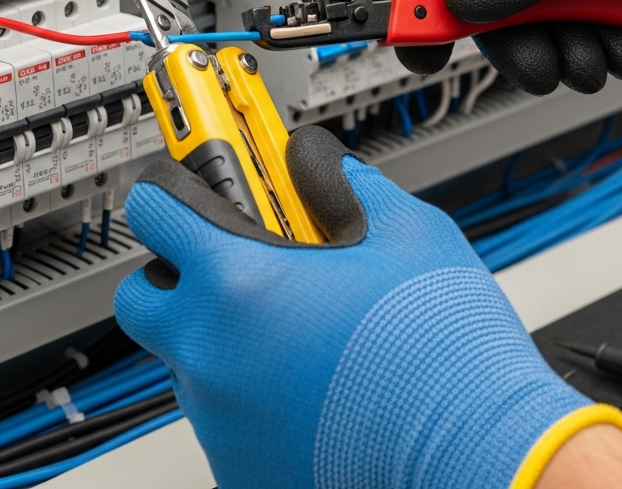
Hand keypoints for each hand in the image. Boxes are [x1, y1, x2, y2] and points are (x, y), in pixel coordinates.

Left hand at [114, 127, 621, 487]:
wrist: (476, 452)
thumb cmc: (445, 353)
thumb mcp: (408, 232)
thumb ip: (345, 184)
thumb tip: (320, 164)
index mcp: (239, 283)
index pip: (154, 212)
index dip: (173, 191)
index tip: (190, 190)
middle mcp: (210, 353)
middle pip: (144, 297)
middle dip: (179, 275)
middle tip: (238, 268)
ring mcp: (219, 418)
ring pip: (187, 363)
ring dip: (223, 342)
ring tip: (301, 339)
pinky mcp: (239, 468)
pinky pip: (223, 419)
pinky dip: (252, 400)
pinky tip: (311, 390)